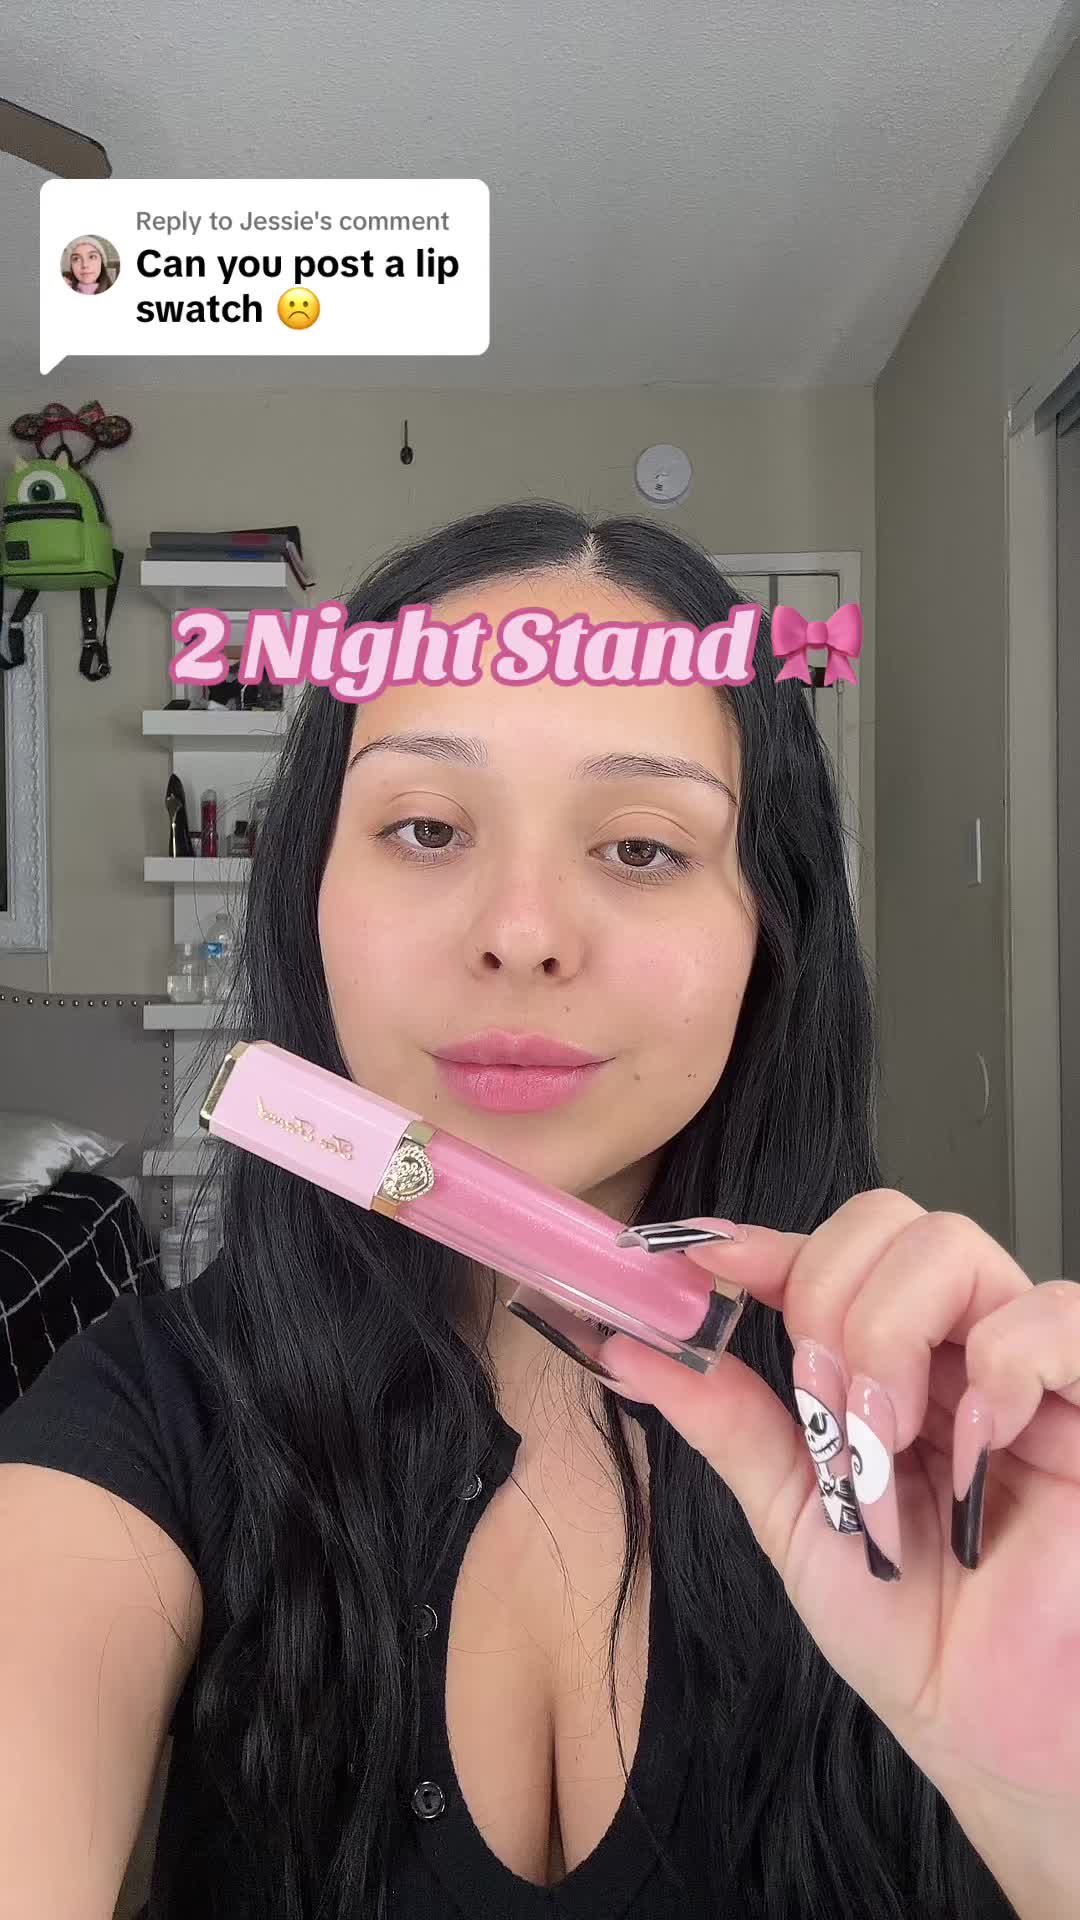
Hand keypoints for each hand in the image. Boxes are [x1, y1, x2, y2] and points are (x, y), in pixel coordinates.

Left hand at [598, 1191, 1079, 1832]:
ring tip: (885, 1439)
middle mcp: (956, 1345)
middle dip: (826, 1297)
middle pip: (889, 1223)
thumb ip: (729, 1422)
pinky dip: (1000, 1359)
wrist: (985, 1727)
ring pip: (954, 1246)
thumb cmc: (910, 1630)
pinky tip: (977, 1437)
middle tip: (823, 1405)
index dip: (760, 1245)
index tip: (697, 1262)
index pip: (828, 1253)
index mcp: (889, 1362)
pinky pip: (1059, 1314)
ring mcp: (1028, 1366)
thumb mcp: (796, 1516)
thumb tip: (630, 1349)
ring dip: (889, 1333)